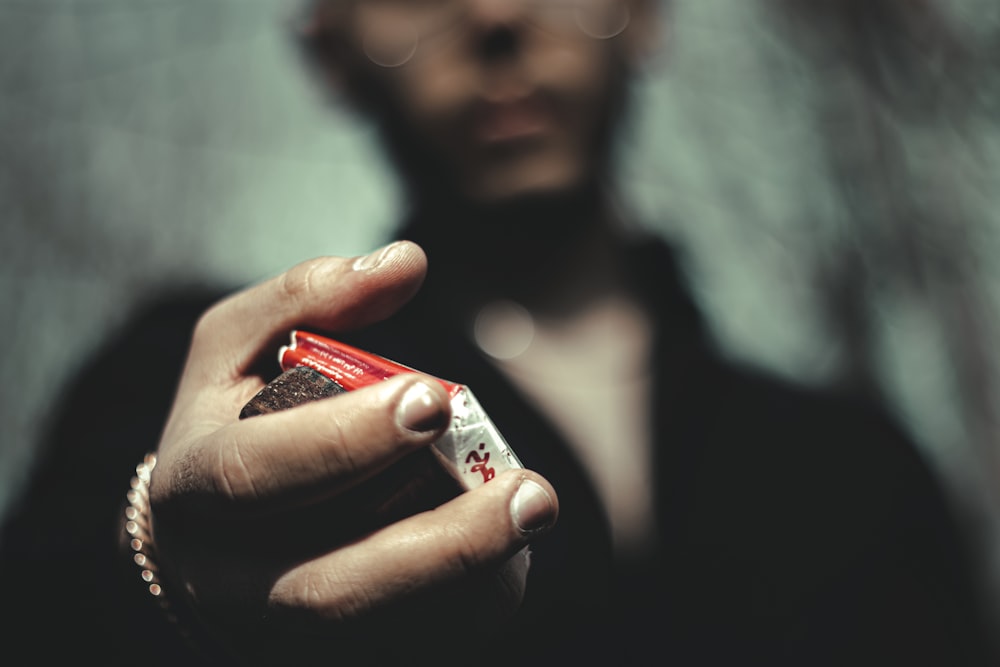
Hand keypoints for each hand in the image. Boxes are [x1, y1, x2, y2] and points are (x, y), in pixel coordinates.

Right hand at [145, 241, 558, 663]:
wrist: (208, 529)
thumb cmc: (233, 421)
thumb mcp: (238, 343)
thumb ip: (310, 296)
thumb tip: (406, 263)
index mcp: (196, 485)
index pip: (258, 475)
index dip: (346, 442)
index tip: (435, 398)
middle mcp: (228, 577)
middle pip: (327, 590)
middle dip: (438, 547)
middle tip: (530, 493)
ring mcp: (275, 632)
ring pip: (377, 637)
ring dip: (472, 586)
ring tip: (537, 519)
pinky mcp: (323, 655)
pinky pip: (406, 650)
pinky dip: (468, 613)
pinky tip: (514, 564)